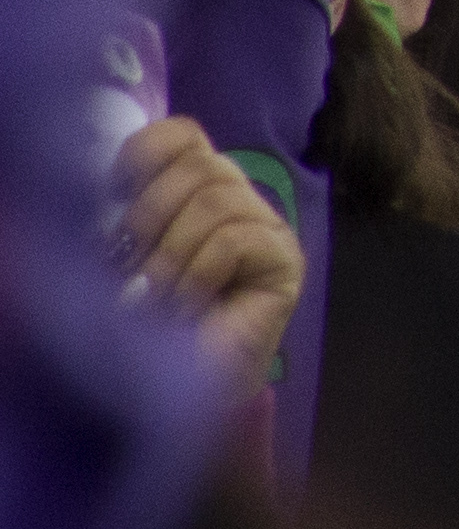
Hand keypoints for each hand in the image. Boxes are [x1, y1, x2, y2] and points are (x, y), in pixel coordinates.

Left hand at [117, 118, 302, 397]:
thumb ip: (125, 218)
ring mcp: (269, 228)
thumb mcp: (124, 261)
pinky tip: (188, 307)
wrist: (184, 393)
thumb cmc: (149, 328)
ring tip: (157, 299)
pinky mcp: (286, 261)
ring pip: (216, 201)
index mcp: (195, 192)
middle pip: (200, 164)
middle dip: (151, 216)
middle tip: (130, 268)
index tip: (113, 195)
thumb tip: (101, 189)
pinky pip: (235, 239)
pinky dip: (198, 275)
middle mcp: (238, 199)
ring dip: (171, 256)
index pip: (182, 135)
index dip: (145, 152)